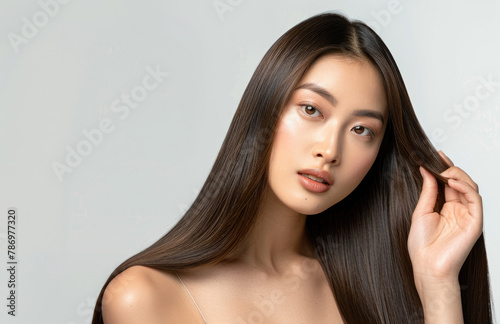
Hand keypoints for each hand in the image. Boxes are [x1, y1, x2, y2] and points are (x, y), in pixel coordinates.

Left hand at [407, 151, 482, 286]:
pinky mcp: (474, 222)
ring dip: (459, 176)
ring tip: (445, 172)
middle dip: (451, 169)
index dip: (445, 168)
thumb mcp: (421, 211)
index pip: (449, 183)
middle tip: (439, 162)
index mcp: (446, 208)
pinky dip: (465, 187)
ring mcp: (467, 215)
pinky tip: (452, 182)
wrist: (427, 266)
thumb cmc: (422, 245)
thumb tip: (426, 170)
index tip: (437, 154)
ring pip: (470, 187)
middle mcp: (458, 210)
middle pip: (461, 182)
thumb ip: (427, 191)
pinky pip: (475, 199)